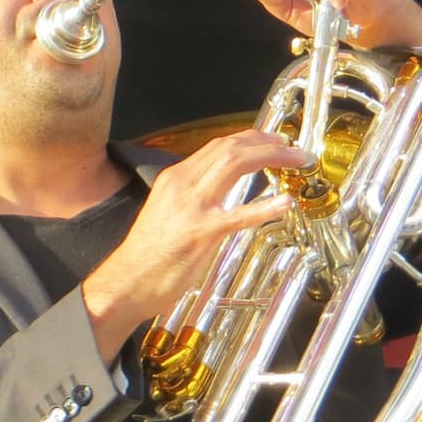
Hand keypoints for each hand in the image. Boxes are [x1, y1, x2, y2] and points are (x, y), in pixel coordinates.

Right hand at [82, 129, 305, 360]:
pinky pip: (239, 215)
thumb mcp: (166, 212)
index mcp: (174, 179)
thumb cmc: (146, 256)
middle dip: (265, 142)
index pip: (216, 146)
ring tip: (295, 159)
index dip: (249, 139)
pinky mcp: (201, 234)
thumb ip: (191, 198)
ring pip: (234, 164)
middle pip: (229, 148)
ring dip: (271, 157)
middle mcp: (182, 185)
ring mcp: (192, 208)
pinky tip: (285, 203)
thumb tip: (219, 194)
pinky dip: (266, 206)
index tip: (271, 140)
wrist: (126, 282)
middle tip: (291, 146)